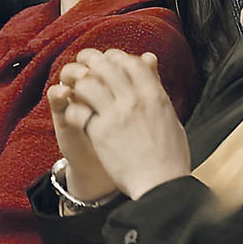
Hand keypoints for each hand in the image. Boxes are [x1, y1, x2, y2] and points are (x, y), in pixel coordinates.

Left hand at [61, 49, 190, 199]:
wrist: (161, 186)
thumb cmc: (169, 157)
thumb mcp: (170, 116)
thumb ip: (156, 87)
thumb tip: (150, 61)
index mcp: (154, 95)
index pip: (131, 62)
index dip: (115, 57)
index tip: (107, 61)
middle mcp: (135, 100)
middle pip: (106, 67)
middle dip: (90, 62)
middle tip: (81, 65)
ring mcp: (116, 116)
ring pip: (88, 84)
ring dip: (78, 84)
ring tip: (74, 90)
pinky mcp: (101, 134)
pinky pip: (78, 110)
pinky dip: (72, 109)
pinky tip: (73, 114)